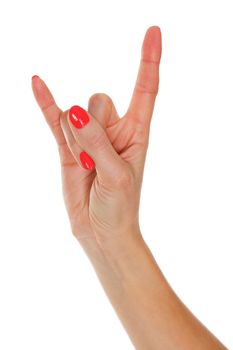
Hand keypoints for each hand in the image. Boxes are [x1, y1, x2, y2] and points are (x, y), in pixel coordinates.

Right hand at [31, 26, 161, 246]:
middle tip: (98, 160)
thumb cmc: (120, 206)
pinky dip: (46, 103)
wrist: (101, 230)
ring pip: (75, 116)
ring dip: (77, 144)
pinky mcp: (68, 146)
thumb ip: (98, 142)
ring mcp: (89, 135)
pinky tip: (37, 83)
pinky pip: (54, 119)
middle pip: (99, 101)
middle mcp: (114, 128)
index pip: (145, 89)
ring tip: (86, 169)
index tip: (154, 32)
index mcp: (137, 132)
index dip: (149, 60)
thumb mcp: (117, 175)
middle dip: (94, 129)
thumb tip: (75, 110)